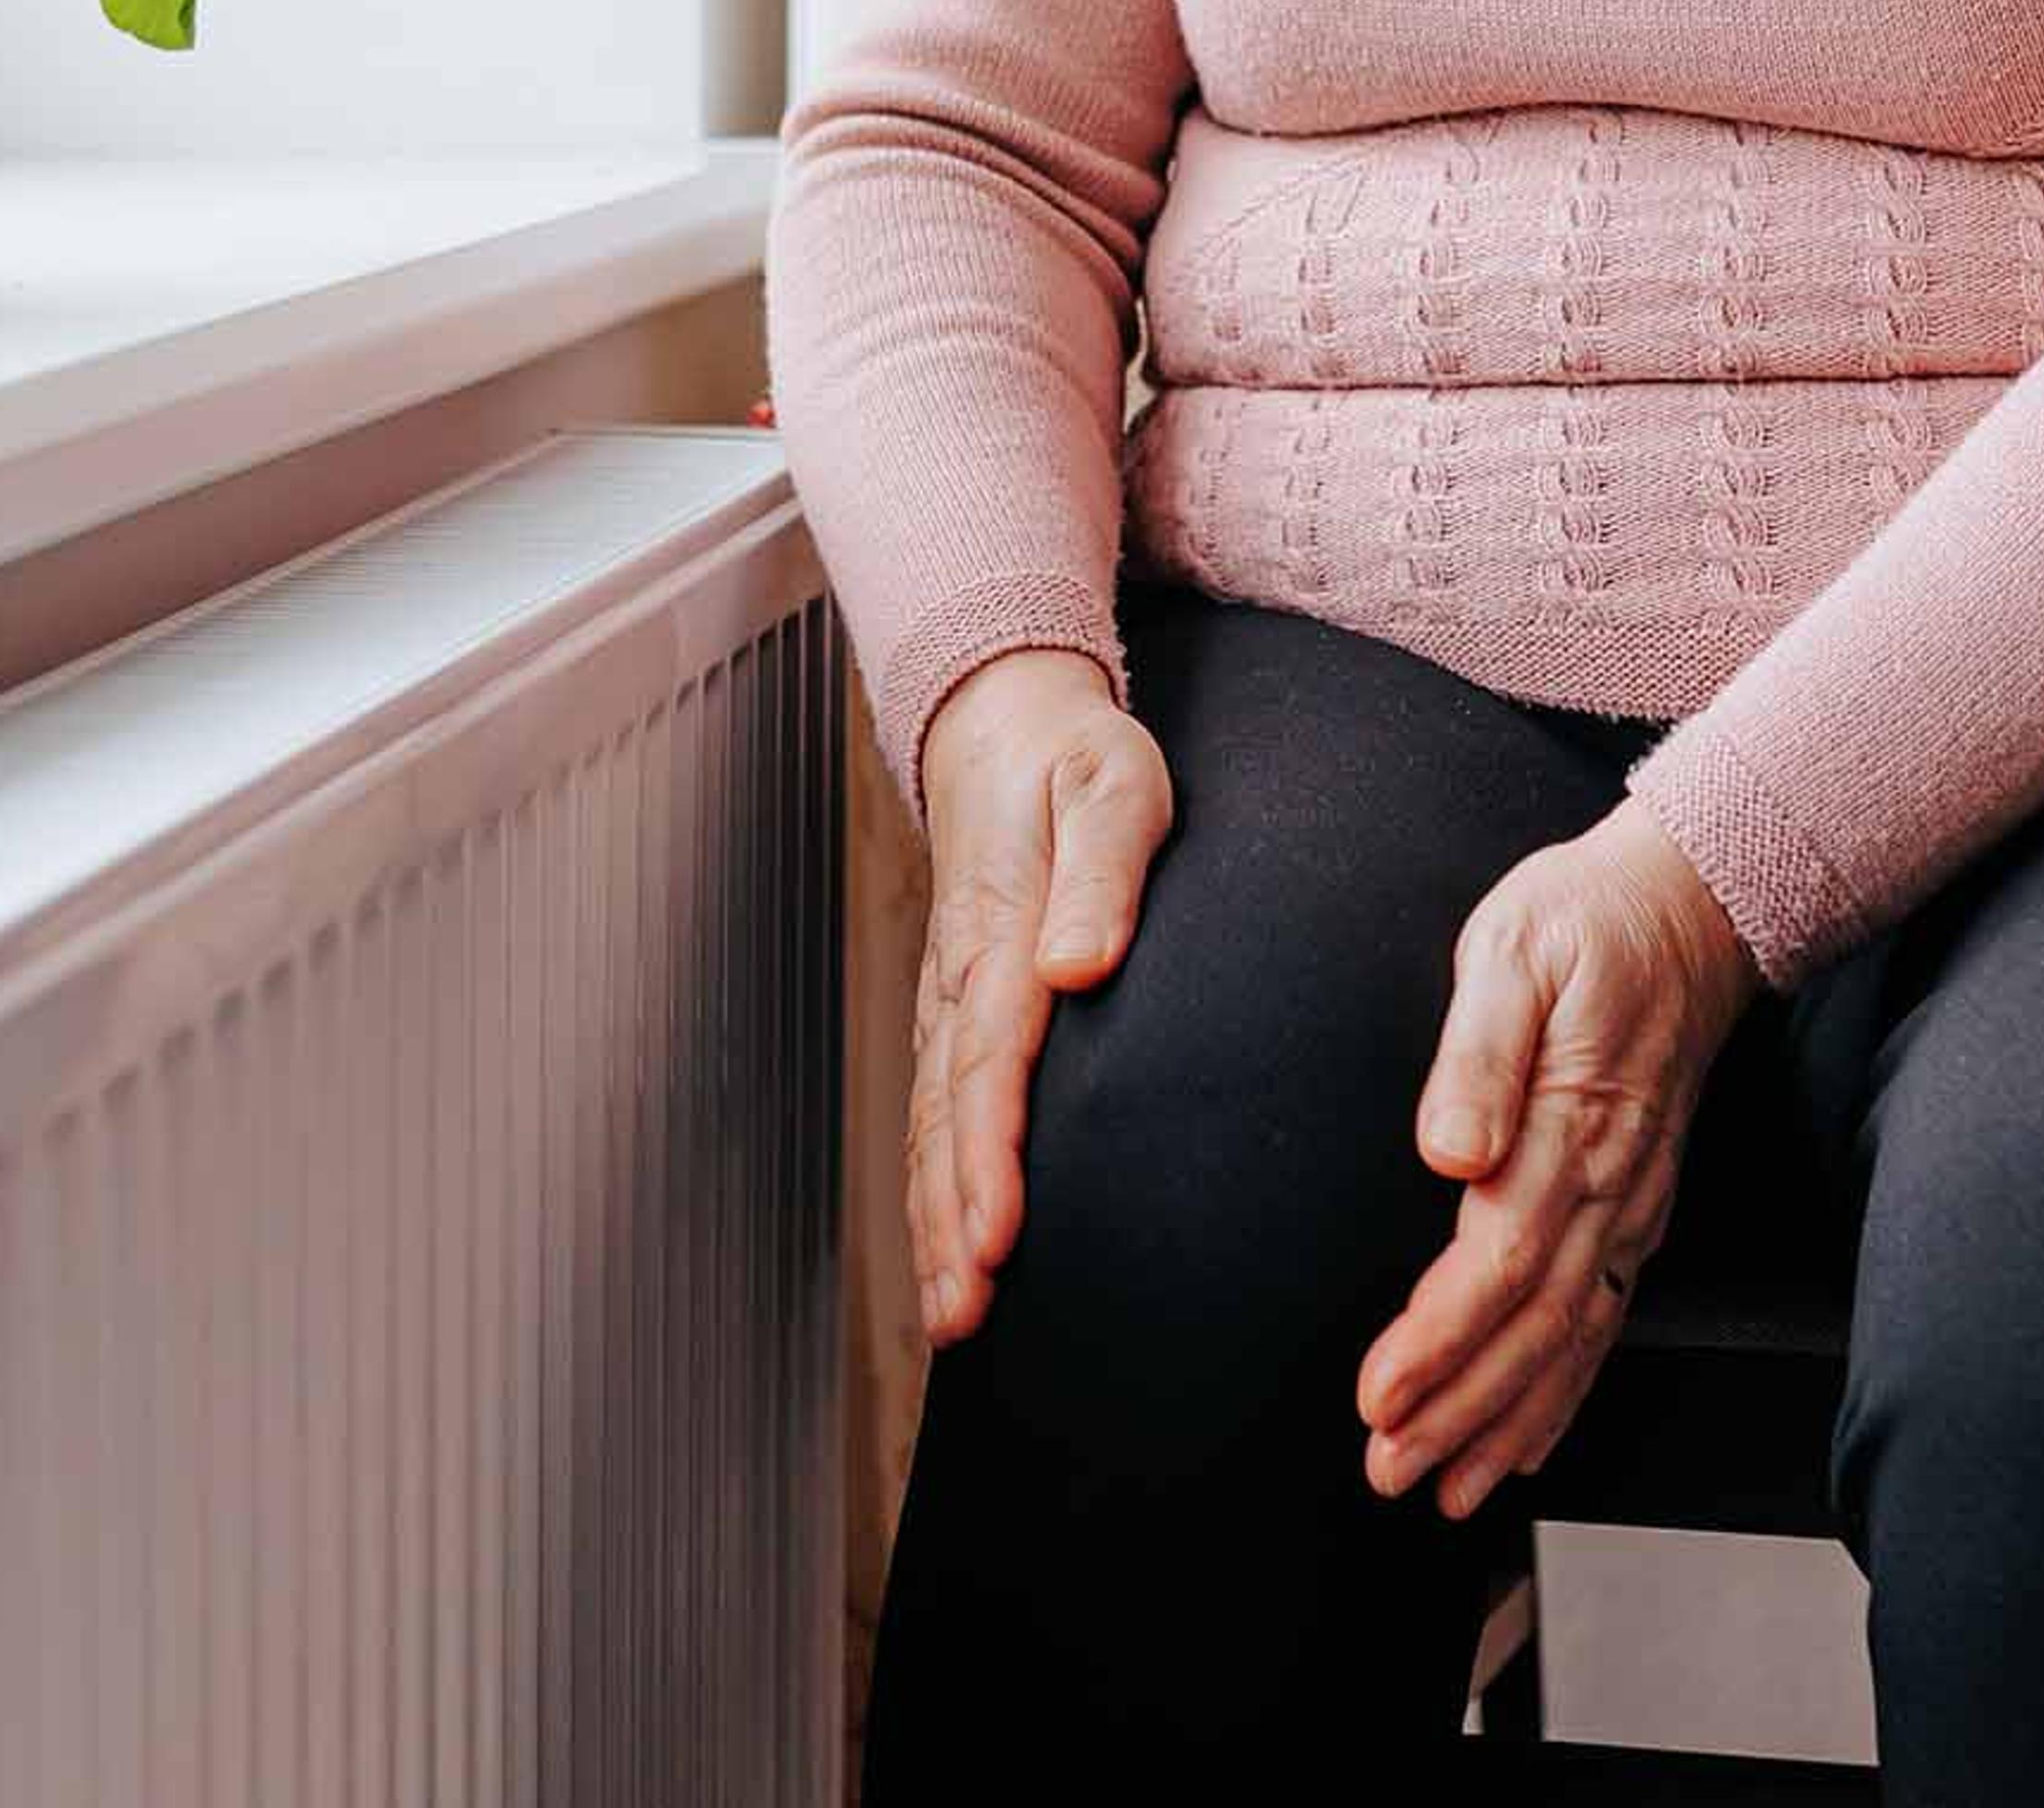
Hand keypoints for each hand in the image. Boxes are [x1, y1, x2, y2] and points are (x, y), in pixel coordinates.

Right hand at [907, 647, 1174, 1346]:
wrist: (1005, 726)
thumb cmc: (1074, 760)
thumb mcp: (1113, 786)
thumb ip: (1102, 874)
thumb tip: (1077, 965)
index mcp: (999, 927)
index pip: (991, 1060)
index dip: (990, 1155)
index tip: (999, 1235)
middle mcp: (960, 977)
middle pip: (947, 1117)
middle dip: (950, 1221)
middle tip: (965, 1314)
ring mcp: (946, 999)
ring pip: (930, 1127)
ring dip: (933, 1222)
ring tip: (950, 1317)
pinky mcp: (953, 1012)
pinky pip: (933, 1112)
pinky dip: (931, 1188)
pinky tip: (945, 1251)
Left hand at [1356, 799, 1763, 1521]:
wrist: (1686, 907)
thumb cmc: (1585, 920)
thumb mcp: (1512, 949)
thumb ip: (1479, 1051)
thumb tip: (1448, 1147)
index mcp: (1574, 1123)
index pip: (1502, 1260)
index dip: (1441, 1340)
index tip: (1381, 1395)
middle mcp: (1612, 1183)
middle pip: (1535, 1325)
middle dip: (1460, 1410)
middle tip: (1389, 1471)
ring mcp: (1633, 1203)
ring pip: (1572, 1341)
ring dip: (1505, 1421)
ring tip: (1441, 1485)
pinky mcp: (1636, 1208)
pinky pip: (1602, 1320)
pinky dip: (1563, 1394)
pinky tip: (1524, 1442)